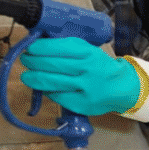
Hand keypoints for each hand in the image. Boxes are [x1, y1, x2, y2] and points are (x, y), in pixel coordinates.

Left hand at [19, 37, 140, 114]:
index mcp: (88, 52)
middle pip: (51, 65)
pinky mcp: (82, 104)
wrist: (123, 87)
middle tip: (25, 60)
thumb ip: (66, 48)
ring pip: (51, 82)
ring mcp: (85, 88)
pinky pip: (57, 96)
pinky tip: (42, 87)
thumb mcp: (88, 51)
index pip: (58, 48)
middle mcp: (87, 69)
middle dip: (33, 62)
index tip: (30, 48)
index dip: (39, 48)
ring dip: (34, 78)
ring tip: (26, 76)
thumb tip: (37, 46)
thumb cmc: (98, 65)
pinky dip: (46, 91)